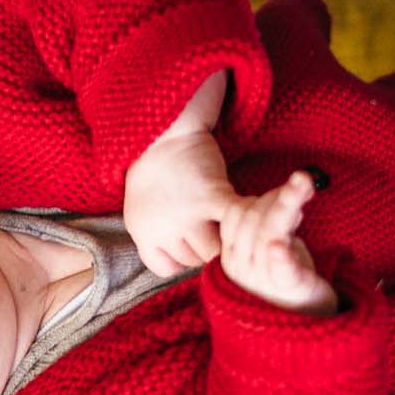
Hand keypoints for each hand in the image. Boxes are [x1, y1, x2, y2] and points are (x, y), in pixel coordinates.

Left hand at [121, 71, 238, 274]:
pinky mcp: (210, 197)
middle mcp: (160, 227)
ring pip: (215, 250)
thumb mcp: (142, 207)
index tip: (193, 240)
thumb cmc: (156, 165)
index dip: (182, 258)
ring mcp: (185, 214)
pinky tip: (253, 213)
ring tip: (236, 221)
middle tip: (219, 227)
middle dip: (207, 247)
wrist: (165, 126)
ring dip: (227, 235)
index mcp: (141, 230)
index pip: (167, 268)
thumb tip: (180, 264)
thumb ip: (159, 235)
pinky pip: (233, 224)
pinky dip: (246, 220)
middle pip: (195, 260)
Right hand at [218, 172, 336, 313]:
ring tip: (304, 182)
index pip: (235, 215)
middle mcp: (241, 269)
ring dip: (287, 202)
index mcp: (231, 258)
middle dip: (277, 197)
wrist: (303, 333)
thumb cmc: (285, 284)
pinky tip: (279, 247)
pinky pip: (281, 270)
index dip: (259, 197)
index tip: (284, 195)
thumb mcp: (270, 249)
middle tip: (303, 186)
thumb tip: (290, 188)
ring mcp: (263, 280)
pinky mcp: (290, 289)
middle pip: (251, 219)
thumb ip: (271, 222)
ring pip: (268, 231)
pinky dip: (280, 258)